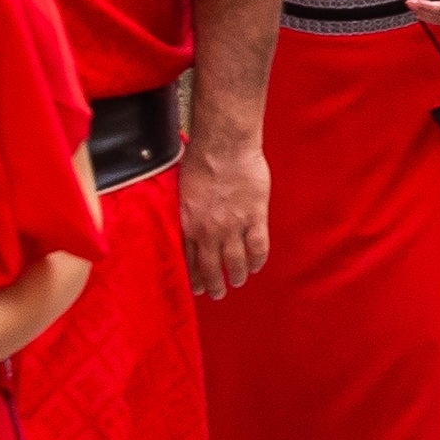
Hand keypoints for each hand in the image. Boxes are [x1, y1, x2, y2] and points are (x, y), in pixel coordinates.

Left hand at [180, 133, 270, 298]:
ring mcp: (233, 226)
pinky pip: (258, 247)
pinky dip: (257, 260)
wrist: (223, 145)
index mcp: (188, 224)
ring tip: (238, 281)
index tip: (196, 287)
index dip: (193, 277)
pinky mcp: (255, 217)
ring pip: (235, 263)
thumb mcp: (181, 190)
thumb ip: (185, 211)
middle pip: (211, 269)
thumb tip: (186, 222)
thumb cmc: (200, 159)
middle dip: (213, 286)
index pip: (189, 261)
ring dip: (237, 276)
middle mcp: (209, 231)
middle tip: (217, 294)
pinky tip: (257, 266)